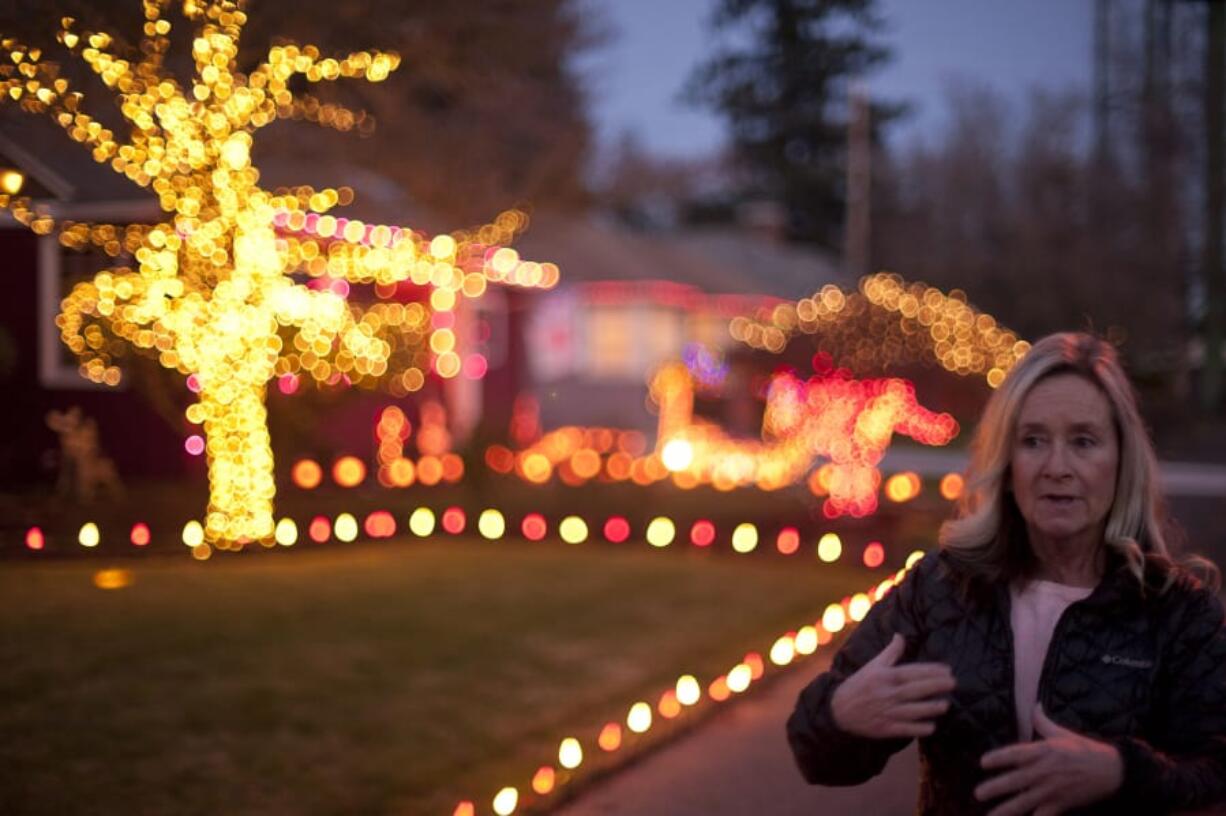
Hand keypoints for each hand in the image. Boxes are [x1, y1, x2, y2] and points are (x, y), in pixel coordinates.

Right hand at [829, 633, 955, 738]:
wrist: (838, 710)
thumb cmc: (859, 685)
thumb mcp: (872, 666)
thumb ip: (890, 652)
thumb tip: (900, 635)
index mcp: (885, 677)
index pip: (913, 672)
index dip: (931, 671)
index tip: (947, 670)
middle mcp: (888, 694)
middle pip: (917, 689)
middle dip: (937, 686)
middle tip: (954, 683)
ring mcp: (888, 712)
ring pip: (914, 710)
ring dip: (931, 707)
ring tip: (946, 704)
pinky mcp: (886, 728)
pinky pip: (907, 729)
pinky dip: (920, 728)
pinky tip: (931, 726)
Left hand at [975, 704, 1122, 815]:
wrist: (1112, 770)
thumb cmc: (1085, 750)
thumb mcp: (1062, 734)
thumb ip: (1043, 722)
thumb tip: (1034, 705)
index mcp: (1043, 751)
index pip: (1016, 754)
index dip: (999, 758)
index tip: (982, 762)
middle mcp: (1045, 771)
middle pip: (1016, 781)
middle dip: (995, 788)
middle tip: (977, 794)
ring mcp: (1052, 790)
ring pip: (1025, 802)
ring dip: (1006, 810)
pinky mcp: (1061, 805)